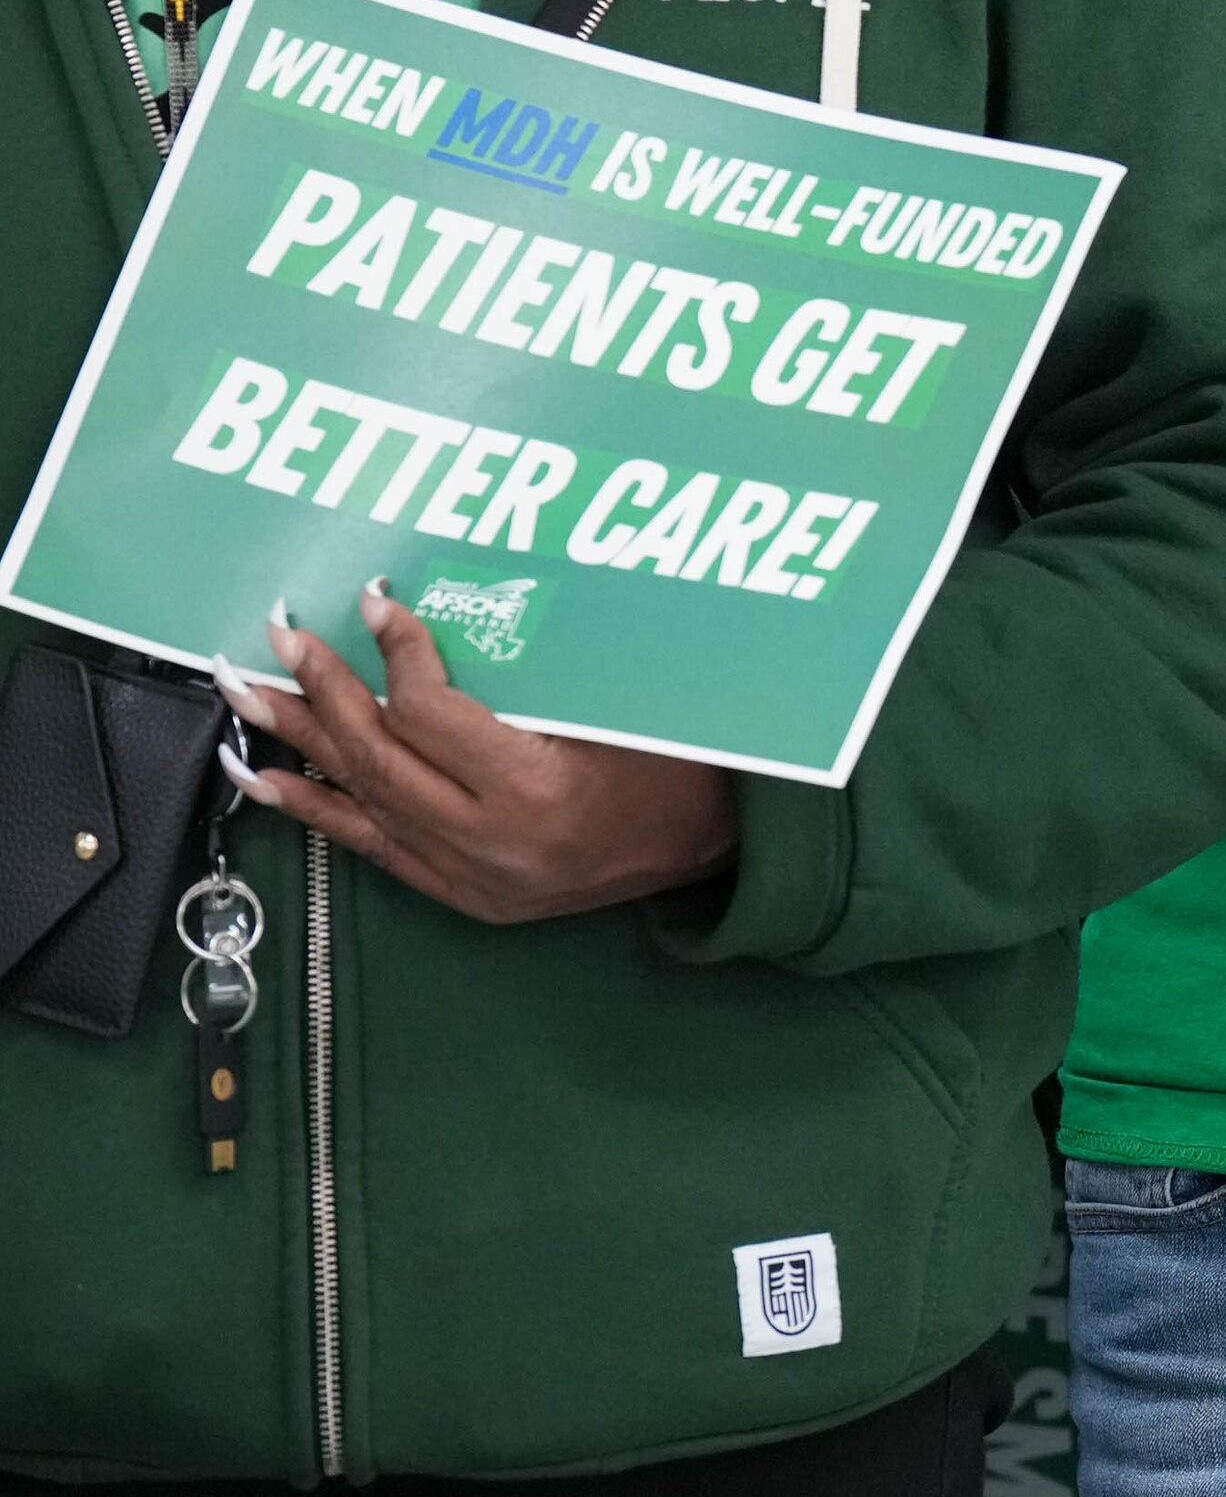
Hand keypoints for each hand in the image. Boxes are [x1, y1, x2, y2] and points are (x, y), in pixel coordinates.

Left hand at [221, 584, 738, 923]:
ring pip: (360, 800)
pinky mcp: (461, 894)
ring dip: (297, 742)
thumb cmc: (679, 763)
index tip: (378, 602)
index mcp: (536, 789)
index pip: (431, 712)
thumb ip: (529, 674)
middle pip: (378, 755)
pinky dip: (314, 808)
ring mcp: (469, 875)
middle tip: (279, 637)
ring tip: (244, 695)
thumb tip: (438, 622)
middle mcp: (490, 841)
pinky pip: (371, 847)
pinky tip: (265, 779)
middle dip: (321, 689)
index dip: (397, 651)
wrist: (710, 850)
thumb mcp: (620, 703)